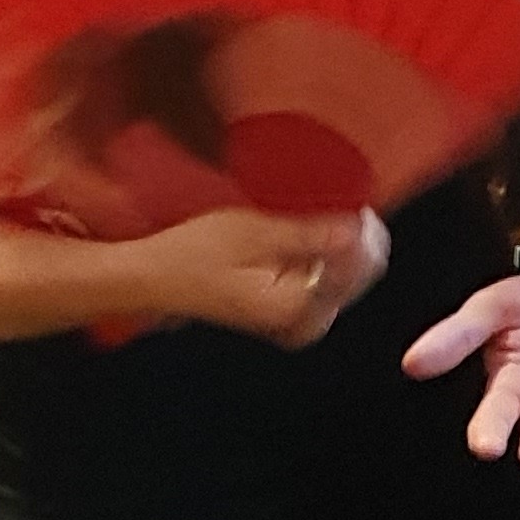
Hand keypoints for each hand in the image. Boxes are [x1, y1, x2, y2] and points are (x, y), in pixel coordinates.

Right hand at [142, 204, 390, 345]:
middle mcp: (307, 323)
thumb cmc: (192, 255)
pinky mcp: (294, 314)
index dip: (362, 225)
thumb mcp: (251, 232)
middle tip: (332, 197)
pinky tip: (304, 234)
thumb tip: (359, 228)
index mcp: (298, 307)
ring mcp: (303, 322)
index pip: (362, 265)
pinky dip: (324, 253)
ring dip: (339, 240)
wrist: (156, 279)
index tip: (350, 196)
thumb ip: (309, 233)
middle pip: (362, 270)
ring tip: (312, 213)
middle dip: (353, 232)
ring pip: (349, 273)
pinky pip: (328, 278)